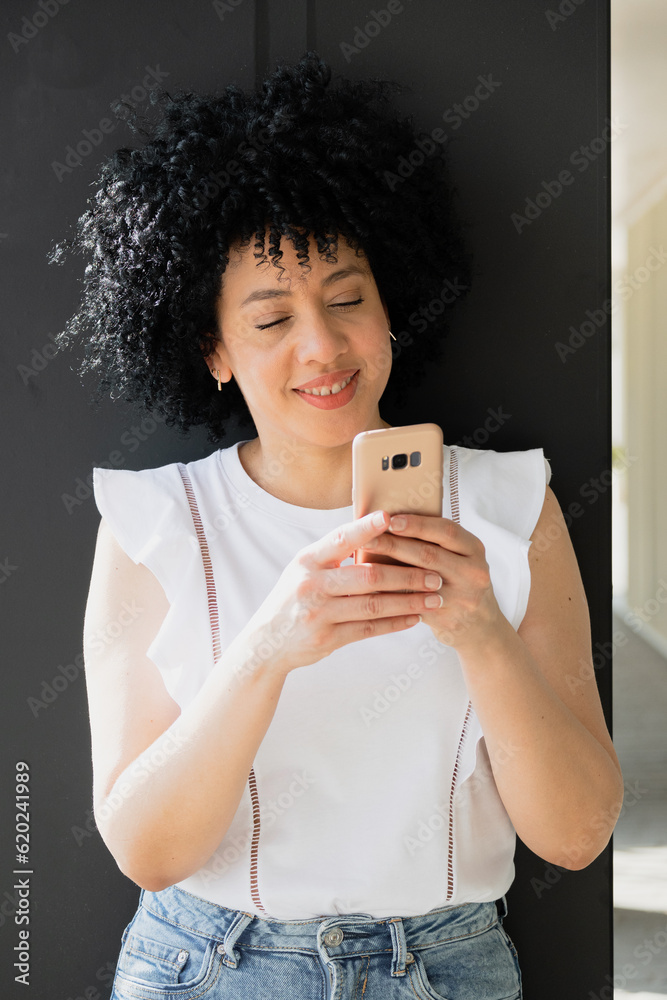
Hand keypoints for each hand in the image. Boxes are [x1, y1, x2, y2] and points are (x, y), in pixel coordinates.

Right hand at [232, 510, 445, 675]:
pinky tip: (414, 617)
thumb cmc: (293, 598)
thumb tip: (375, 531)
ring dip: (408, 601)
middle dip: (406, 575)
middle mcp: (311, 585)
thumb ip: (334, 554)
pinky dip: (395, 623)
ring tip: (434, 597)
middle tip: (434, 573)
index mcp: (307, 561)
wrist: (266, 642)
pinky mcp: (327, 639)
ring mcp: (319, 614)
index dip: (366, 528)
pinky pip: (369, 629)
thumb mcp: (303, 569)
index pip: (341, 539)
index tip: (392, 517)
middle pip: (368, 576)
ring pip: (374, 605)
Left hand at [362, 512, 506, 649]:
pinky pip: (414, 604)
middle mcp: (473, 571)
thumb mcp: (460, 557)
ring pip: (419, 581)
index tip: (390, 519)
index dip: (417, 524)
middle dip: (394, 545)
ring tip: (364, 563)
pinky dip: (391, 595)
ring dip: (389, 571)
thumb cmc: (459, 581)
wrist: (480, 626)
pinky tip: (371, 589)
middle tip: (367, 538)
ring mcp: (462, 597)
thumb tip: (388, 521)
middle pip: (429, 554)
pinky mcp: (447, 618)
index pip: (445, 530)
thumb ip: (436, 542)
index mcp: (473, 549)